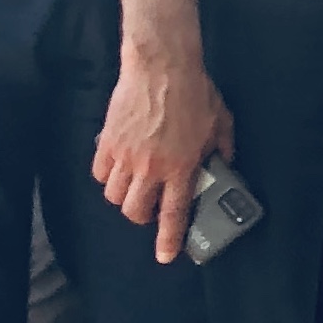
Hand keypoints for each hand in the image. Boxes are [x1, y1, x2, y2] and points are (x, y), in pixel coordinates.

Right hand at [94, 42, 233, 262]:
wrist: (162, 66)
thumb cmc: (196, 92)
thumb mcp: (222, 123)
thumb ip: (223, 150)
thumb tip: (223, 166)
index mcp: (182, 166)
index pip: (173, 213)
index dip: (169, 239)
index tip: (167, 256)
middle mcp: (150, 167)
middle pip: (135, 212)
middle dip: (142, 217)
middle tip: (152, 207)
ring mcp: (125, 156)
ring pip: (114, 196)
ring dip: (125, 197)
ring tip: (136, 185)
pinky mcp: (107, 142)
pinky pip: (99, 173)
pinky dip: (107, 177)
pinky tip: (119, 167)